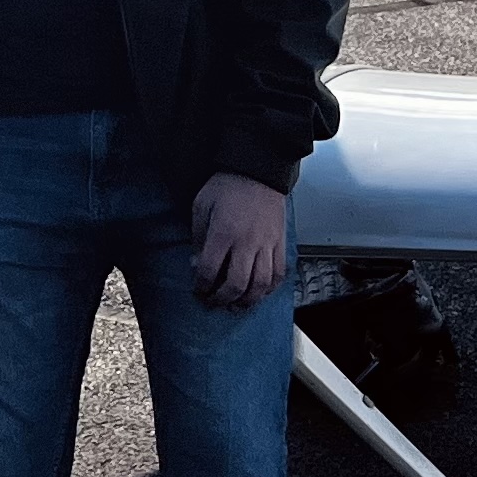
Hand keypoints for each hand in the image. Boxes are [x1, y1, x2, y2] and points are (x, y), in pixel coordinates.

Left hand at [189, 172, 288, 307]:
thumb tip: (196, 264)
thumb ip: (198, 237)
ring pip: (260, 284)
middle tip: (213, 302)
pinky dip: (268, 289)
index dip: (201, 286)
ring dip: (247, 300)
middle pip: (236, 284)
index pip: (209, 270)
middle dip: (222, 299)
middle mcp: (247, 242)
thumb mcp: (202, 206)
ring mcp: (267, 244)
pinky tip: (258, 293)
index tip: (197, 290)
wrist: (257, 171)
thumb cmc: (227, 186)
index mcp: (224, 232)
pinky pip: (278, 274)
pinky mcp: (280, 243)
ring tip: (236, 305)